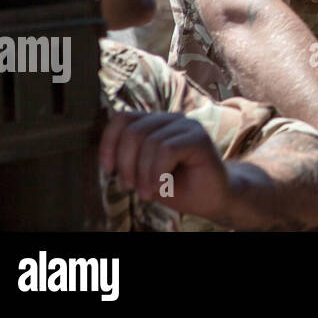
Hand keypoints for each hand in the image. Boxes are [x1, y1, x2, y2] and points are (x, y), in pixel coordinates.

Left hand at [100, 111, 230, 219]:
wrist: (210, 198)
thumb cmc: (177, 186)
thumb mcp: (144, 172)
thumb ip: (129, 157)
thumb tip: (107, 156)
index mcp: (156, 124)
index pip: (123, 119)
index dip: (109, 142)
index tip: (108, 169)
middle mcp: (172, 119)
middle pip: (133, 131)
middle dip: (126, 164)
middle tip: (130, 187)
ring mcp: (188, 126)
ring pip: (150, 142)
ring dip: (143, 173)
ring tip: (147, 192)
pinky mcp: (200, 138)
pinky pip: (168, 149)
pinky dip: (158, 172)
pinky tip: (161, 186)